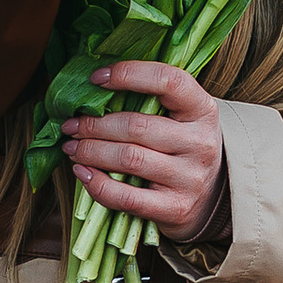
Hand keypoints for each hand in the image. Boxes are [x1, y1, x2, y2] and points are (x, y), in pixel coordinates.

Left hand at [65, 64, 224, 238]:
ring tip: (72, 147)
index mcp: (203, 110)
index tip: (96, 78)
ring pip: (128, 159)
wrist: (211, 195)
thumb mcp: (181, 117)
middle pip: (137, 126)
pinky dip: (97, 184)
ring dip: (90, 151)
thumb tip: (91, 90)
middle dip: (94, 125)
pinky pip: (126, 197)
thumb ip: (149, 100)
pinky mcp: (176, 208)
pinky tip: (82, 172)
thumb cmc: (182, 146)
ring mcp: (190, 178)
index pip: (168, 81)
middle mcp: (201, 143)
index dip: (129, 74)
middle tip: (71, 125)